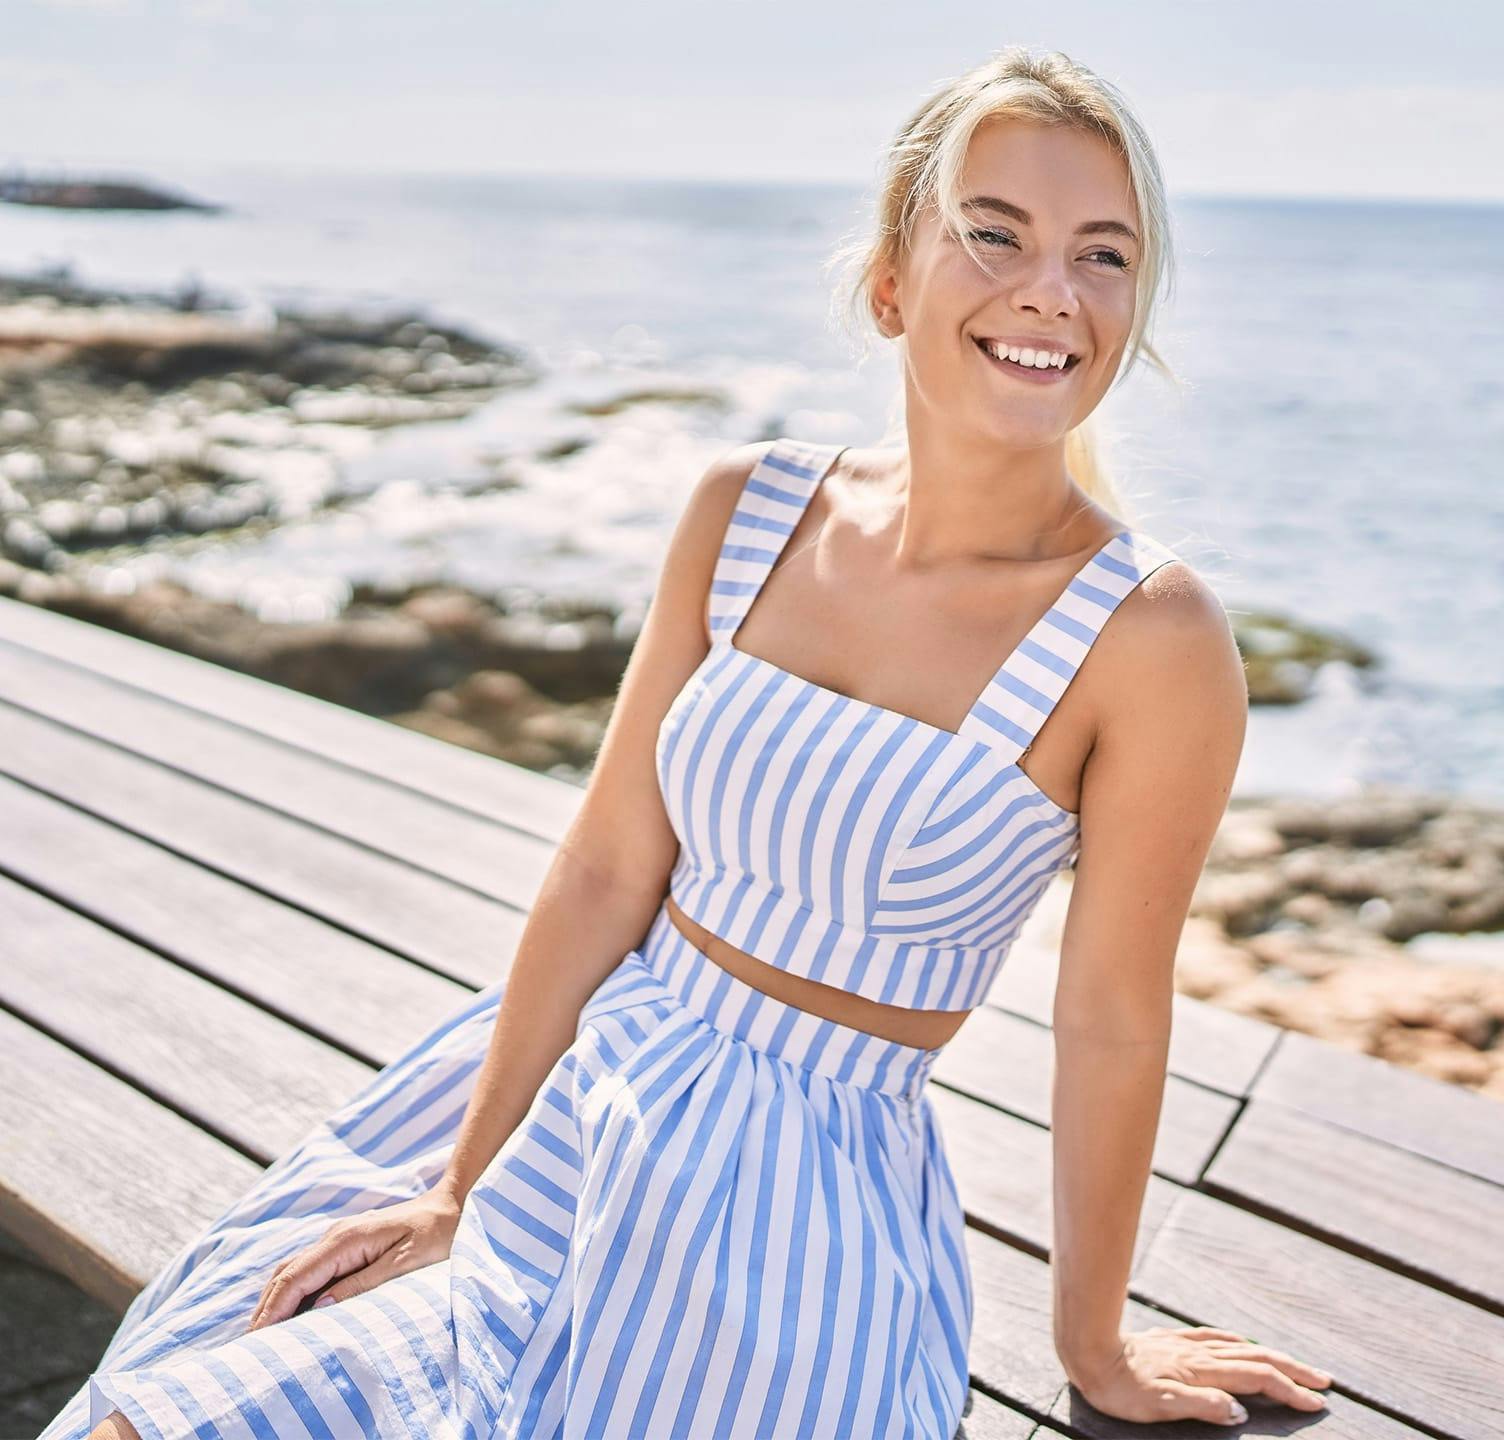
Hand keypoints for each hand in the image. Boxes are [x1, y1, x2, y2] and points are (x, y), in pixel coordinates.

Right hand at [247, 1185, 465, 1329]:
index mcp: (346, 1239)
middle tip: (248, 1346)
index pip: (296, 1276)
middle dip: (266, 1308)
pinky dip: (292, 1292)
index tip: (256, 1338)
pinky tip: (289, 1313)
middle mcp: (336, 1236)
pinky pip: (310, 1270)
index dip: (273, 1308)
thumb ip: (363, 1283)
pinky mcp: (347, 1246)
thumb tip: (320, 1307)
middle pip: (286, 1273)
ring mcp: (339, 1239)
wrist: (452, 1206)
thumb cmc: (436, 1235)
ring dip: (275, 1300)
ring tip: (261, 1335)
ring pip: (294, 1270)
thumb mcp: (406, 1263)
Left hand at [1066, 1324, 1332, 1426]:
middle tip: (1324, 1381)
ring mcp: (1185, 1345)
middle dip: (1292, 1370)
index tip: (1317, 1404)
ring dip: (1270, 1355)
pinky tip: (1241, 1342)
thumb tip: (1241, 1411)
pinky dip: (1236, 1342)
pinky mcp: (1170, 1340)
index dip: (1288, 1391)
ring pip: (1238, 1347)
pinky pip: (1212, 1337)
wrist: (1087, 1351)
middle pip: (1256, 1359)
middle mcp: (1199, 1355)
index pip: (1257, 1380)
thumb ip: (1202, 1407)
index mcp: (1201, 1373)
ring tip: (1293, 1364)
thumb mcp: (1160, 1407)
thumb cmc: (1120, 1389)